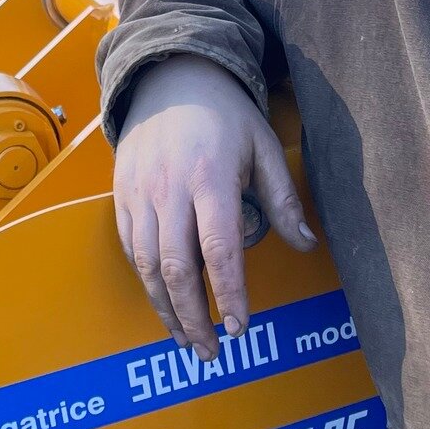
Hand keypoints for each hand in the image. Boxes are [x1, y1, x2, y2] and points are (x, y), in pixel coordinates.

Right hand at [113, 54, 316, 359]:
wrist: (171, 76)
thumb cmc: (225, 114)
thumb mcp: (264, 147)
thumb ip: (283, 199)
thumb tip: (307, 245)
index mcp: (210, 177)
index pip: (219, 249)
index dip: (229, 294)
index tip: (239, 329)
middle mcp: (169, 188)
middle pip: (176, 268)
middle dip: (193, 318)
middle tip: (211, 352)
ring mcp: (140, 192)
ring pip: (147, 265)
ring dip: (165, 309)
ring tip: (186, 338)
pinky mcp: (122, 193)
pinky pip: (131, 247)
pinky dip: (146, 280)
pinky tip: (164, 299)